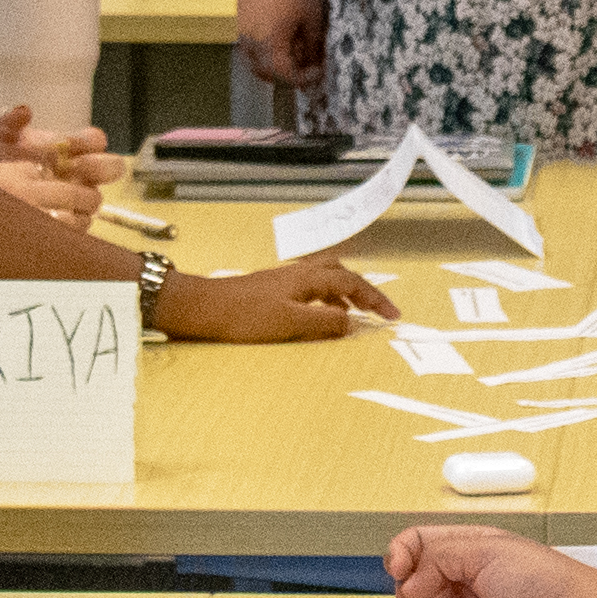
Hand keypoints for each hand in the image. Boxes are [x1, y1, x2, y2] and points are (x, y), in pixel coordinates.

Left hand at [0, 103, 109, 223]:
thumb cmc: (1, 155)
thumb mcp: (1, 134)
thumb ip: (10, 120)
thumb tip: (23, 110)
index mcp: (76, 144)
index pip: (97, 139)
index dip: (88, 141)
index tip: (69, 145)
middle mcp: (84, 170)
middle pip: (112, 167)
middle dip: (97, 166)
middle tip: (73, 168)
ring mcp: (80, 197)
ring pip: (95, 198)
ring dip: (80, 196)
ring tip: (55, 194)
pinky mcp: (71, 220)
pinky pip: (81, 222)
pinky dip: (68, 218)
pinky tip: (46, 213)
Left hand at [156, 257, 399, 339]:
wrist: (203, 308)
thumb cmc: (245, 316)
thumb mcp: (291, 323)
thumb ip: (325, 324)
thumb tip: (354, 323)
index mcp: (308, 278)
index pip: (352, 282)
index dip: (375, 299)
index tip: (392, 316)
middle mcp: (298, 274)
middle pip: (340, 273)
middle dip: (362, 291)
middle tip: (377, 310)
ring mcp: (284, 280)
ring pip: (324, 280)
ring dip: (343, 295)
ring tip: (352, 316)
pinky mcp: (272, 290)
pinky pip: (310, 290)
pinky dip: (324, 301)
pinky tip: (318, 318)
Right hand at [239, 0, 329, 86]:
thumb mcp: (312, 15)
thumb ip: (313, 43)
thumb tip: (315, 61)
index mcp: (270, 44)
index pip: (286, 75)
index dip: (304, 78)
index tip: (319, 72)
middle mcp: (251, 41)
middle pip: (266, 73)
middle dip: (288, 75)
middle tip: (307, 67)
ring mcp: (242, 29)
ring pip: (254, 59)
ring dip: (273, 63)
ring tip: (294, 51)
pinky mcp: (240, 16)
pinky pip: (249, 43)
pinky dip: (264, 48)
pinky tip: (281, 34)